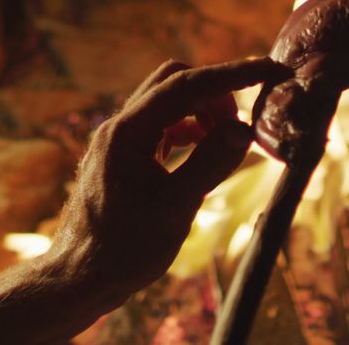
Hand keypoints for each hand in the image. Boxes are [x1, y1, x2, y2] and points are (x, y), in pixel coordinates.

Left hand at [51, 57, 288, 301]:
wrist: (80, 280)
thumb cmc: (123, 249)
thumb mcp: (176, 207)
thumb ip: (211, 162)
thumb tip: (245, 127)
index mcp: (126, 131)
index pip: (185, 84)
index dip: (231, 75)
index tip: (268, 68)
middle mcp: (119, 128)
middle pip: (173, 83)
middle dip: (214, 92)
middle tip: (244, 121)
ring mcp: (120, 143)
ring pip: (168, 105)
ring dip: (203, 113)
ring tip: (229, 142)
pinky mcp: (125, 160)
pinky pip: (162, 130)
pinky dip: (190, 133)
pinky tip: (207, 155)